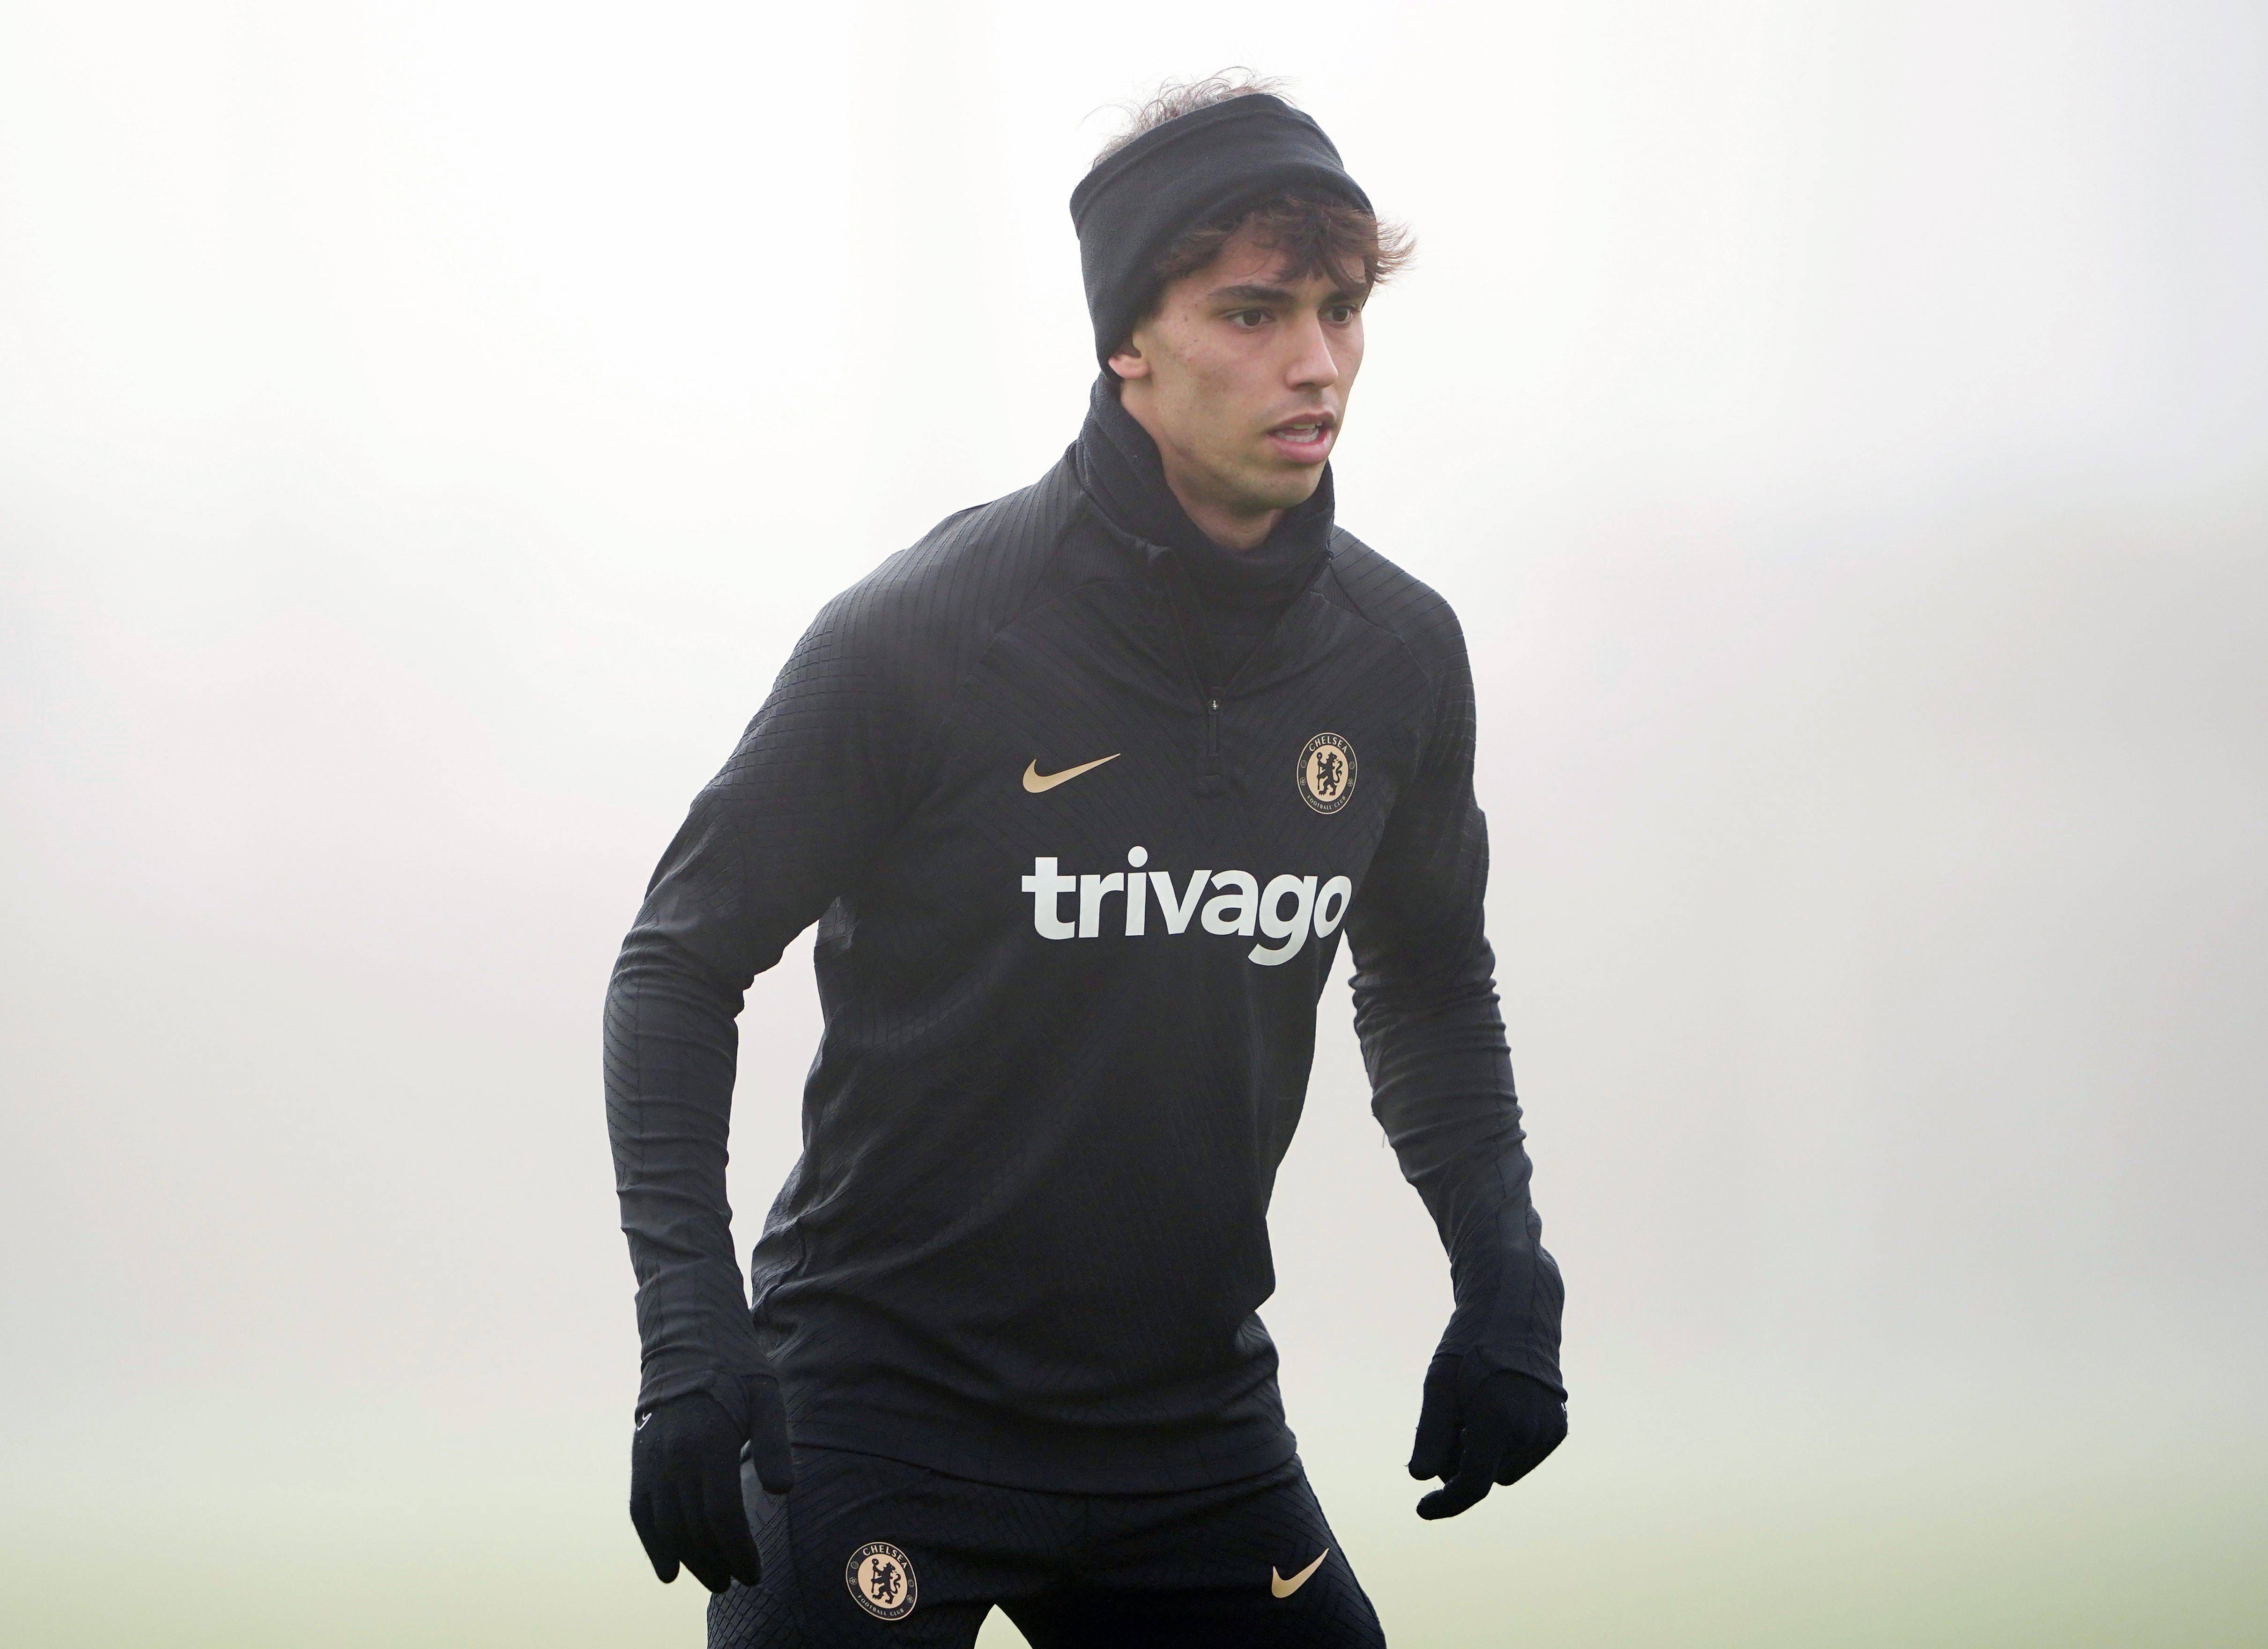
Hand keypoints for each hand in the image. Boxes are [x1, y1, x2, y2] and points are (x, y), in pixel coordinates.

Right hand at [629, 1378, 794, 1591]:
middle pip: (694, 1529)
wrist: (686, 1340)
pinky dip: (653, 1543)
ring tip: (713, 1578)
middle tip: (736, 1582)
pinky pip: (642, 1512)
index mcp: (709, 1444)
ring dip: (689, 1559)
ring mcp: (652, 1460)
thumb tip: (783, 1491)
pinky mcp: (640, 1460)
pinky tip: (668, 1569)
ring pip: (667, 1526)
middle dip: (716, 1563)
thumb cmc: (736, 1369)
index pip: (722, 1516)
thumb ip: (773, 1443)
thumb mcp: (766, 1396)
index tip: (755, 1573)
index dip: (739, 1551)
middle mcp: (675, 1458)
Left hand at [1407, 1357, 1565, 1518]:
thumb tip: (1419, 1476)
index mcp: (1497, 1420)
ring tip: (1474, 1410)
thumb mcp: (1439, 1384)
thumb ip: (1431, 1434)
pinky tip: (1497, 1407)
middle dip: (1460, 1463)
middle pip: (1484, 1475)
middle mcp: (1530, 1431)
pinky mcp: (1558, 1428)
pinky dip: (1504, 1444)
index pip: (1472, 1485)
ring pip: (1503, 1468)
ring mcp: (1548, 1431)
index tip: (1422, 1508)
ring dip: (1483, 1453)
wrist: (1517, 1311)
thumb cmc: (1471, 1344)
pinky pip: (1523, 1455)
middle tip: (1449, 1423)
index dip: (1445, 1502)